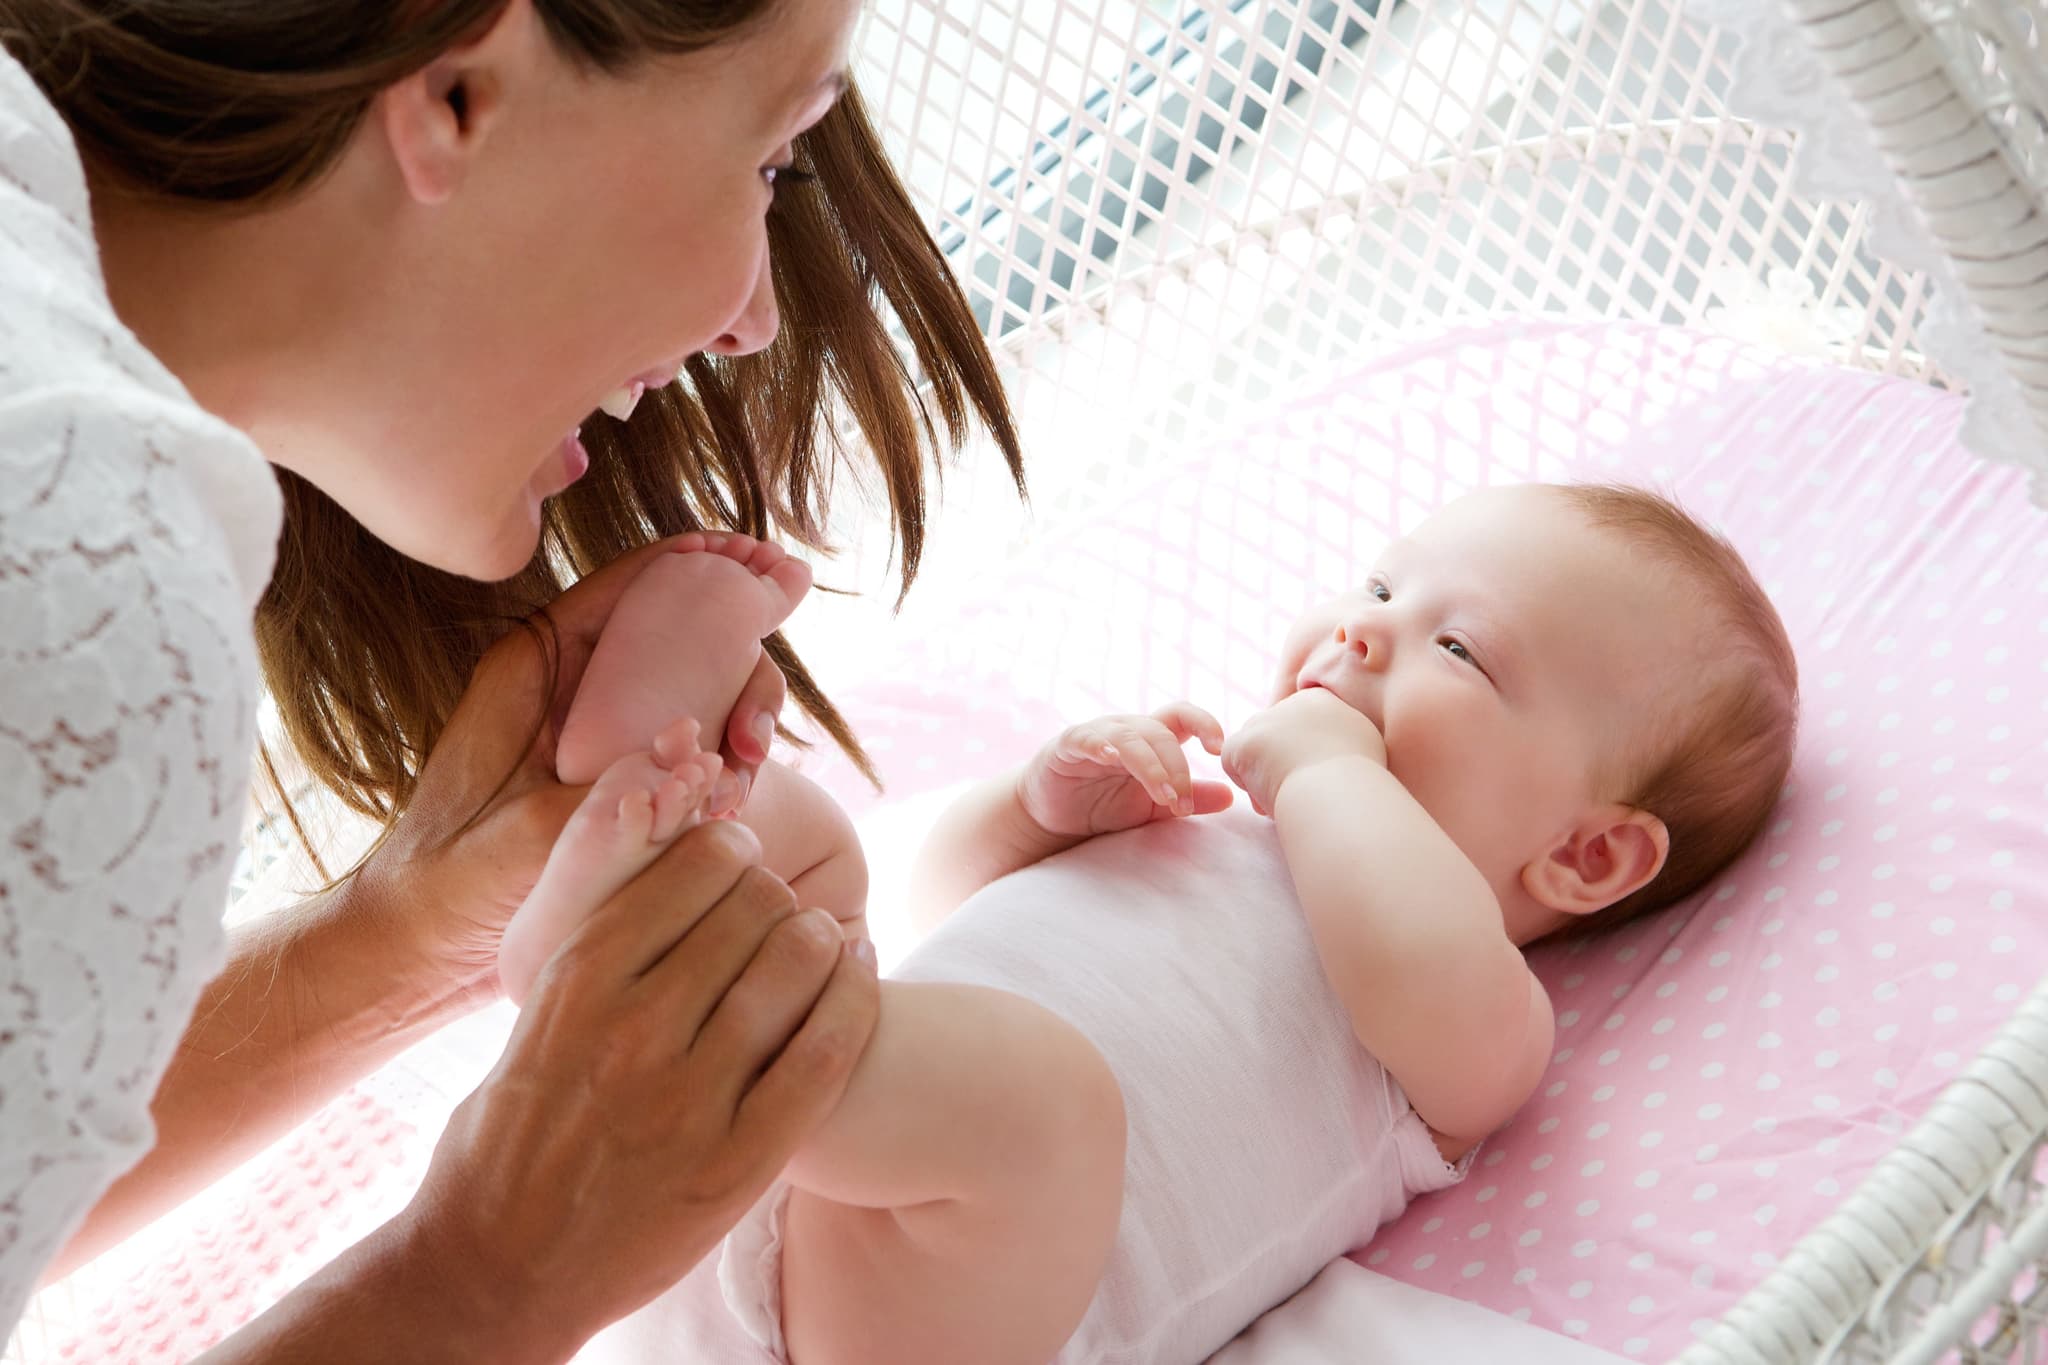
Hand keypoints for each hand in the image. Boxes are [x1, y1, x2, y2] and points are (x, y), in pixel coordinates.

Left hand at [350, 535, 788, 1005]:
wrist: (412, 945)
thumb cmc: (451, 883)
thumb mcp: (535, 833)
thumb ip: (620, 793)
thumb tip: (701, 764)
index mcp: (534, 666)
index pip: (629, 583)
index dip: (702, 563)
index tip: (759, 562)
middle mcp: (567, 686)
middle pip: (679, 636)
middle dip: (741, 668)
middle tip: (757, 735)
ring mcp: (592, 730)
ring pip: (693, 693)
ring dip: (737, 724)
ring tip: (748, 775)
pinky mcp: (609, 776)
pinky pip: (681, 747)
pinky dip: (718, 766)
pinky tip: (733, 801)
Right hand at [394, 820, 878, 1353]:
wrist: (495, 1272)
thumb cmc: (507, 1139)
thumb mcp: (533, 1022)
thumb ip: (598, 958)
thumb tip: (673, 879)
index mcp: (576, 983)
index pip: (687, 871)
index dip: (728, 850)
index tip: (740, 855)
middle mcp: (634, 1030)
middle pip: (751, 908)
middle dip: (774, 893)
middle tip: (779, 905)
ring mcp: (689, 1100)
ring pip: (794, 967)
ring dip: (819, 937)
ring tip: (821, 937)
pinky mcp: (737, 1162)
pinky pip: (824, 1057)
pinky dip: (855, 1001)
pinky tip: (861, 973)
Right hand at [1017, 702, 1233, 838]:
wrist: (1053, 818)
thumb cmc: (1104, 806)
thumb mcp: (1153, 807)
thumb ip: (1188, 799)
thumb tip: (1230, 796)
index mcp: (1151, 740)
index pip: (1182, 718)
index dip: (1204, 724)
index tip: (1220, 748)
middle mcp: (1127, 731)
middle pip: (1161, 733)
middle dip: (1177, 769)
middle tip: (1182, 805)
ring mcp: (1097, 735)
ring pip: (1131, 738)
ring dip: (1151, 767)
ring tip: (1163, 798)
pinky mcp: (1068, 746)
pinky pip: (1087, 738)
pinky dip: (1101, 746)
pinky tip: (1112, 759)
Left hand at [1221, 687, 1385, 816]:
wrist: (1341, 793)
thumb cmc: (1360, 781)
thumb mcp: (1362, 744)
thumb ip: (1339, 735)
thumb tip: (1325, 742)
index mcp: (1322, 701)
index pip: (1299, 726)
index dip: (1304, 755)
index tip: (1321, 776)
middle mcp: (1290, 703)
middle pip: (1275, 736)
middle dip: (1281, 763)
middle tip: (1304, 789)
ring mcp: (1264, 720)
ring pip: (1254, 750)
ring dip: (1265, 775)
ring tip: (1290, 794)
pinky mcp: (1243, 742)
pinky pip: (1232, 763)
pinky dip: (1247, 784)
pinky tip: (1270, 794)